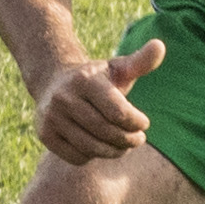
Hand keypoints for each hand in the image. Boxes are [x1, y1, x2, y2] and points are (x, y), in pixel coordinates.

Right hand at [33, 39, 160, 164]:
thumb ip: (140, 61)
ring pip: (91, 148)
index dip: (137, 123)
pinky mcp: (45, 134)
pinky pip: (76, 157)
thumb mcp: (117, 68)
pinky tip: (99, 146)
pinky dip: (92, 156)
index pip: (118, 112)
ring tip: (123, 146)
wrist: (53, 82)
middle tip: (138, 140)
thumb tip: (160, 46)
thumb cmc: (96, 79)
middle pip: (106, 132)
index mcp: (85, 80)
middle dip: (128, 140)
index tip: (144, 124)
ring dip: (114, 152)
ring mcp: (51, 117)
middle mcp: (64, 98)